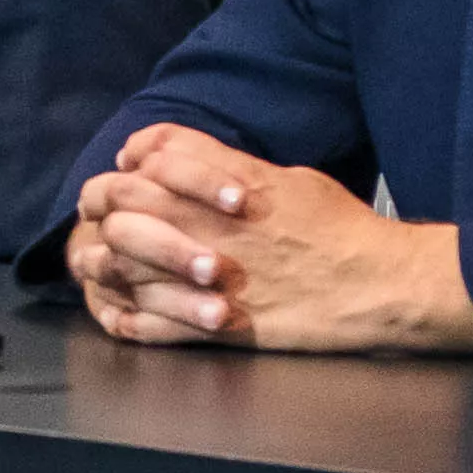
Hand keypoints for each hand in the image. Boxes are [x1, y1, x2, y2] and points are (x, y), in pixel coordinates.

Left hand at [68, 123, 472, 354]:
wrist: (372, 285)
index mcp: (220, 182)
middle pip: (117, 197)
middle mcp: (199, 222)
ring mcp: (197, 273)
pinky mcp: (206, 322)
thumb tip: (193, 160)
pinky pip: (141, 319)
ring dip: (101, 257)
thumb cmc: (338, 228)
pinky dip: (122, 315)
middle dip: (101, 200)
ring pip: (115, 257)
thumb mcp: (286, 176)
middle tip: (102, 210)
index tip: (132, 164)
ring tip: (100, 261)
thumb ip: (229, 167)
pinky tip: (117, 311)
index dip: (135, 153)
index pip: (151, 150)